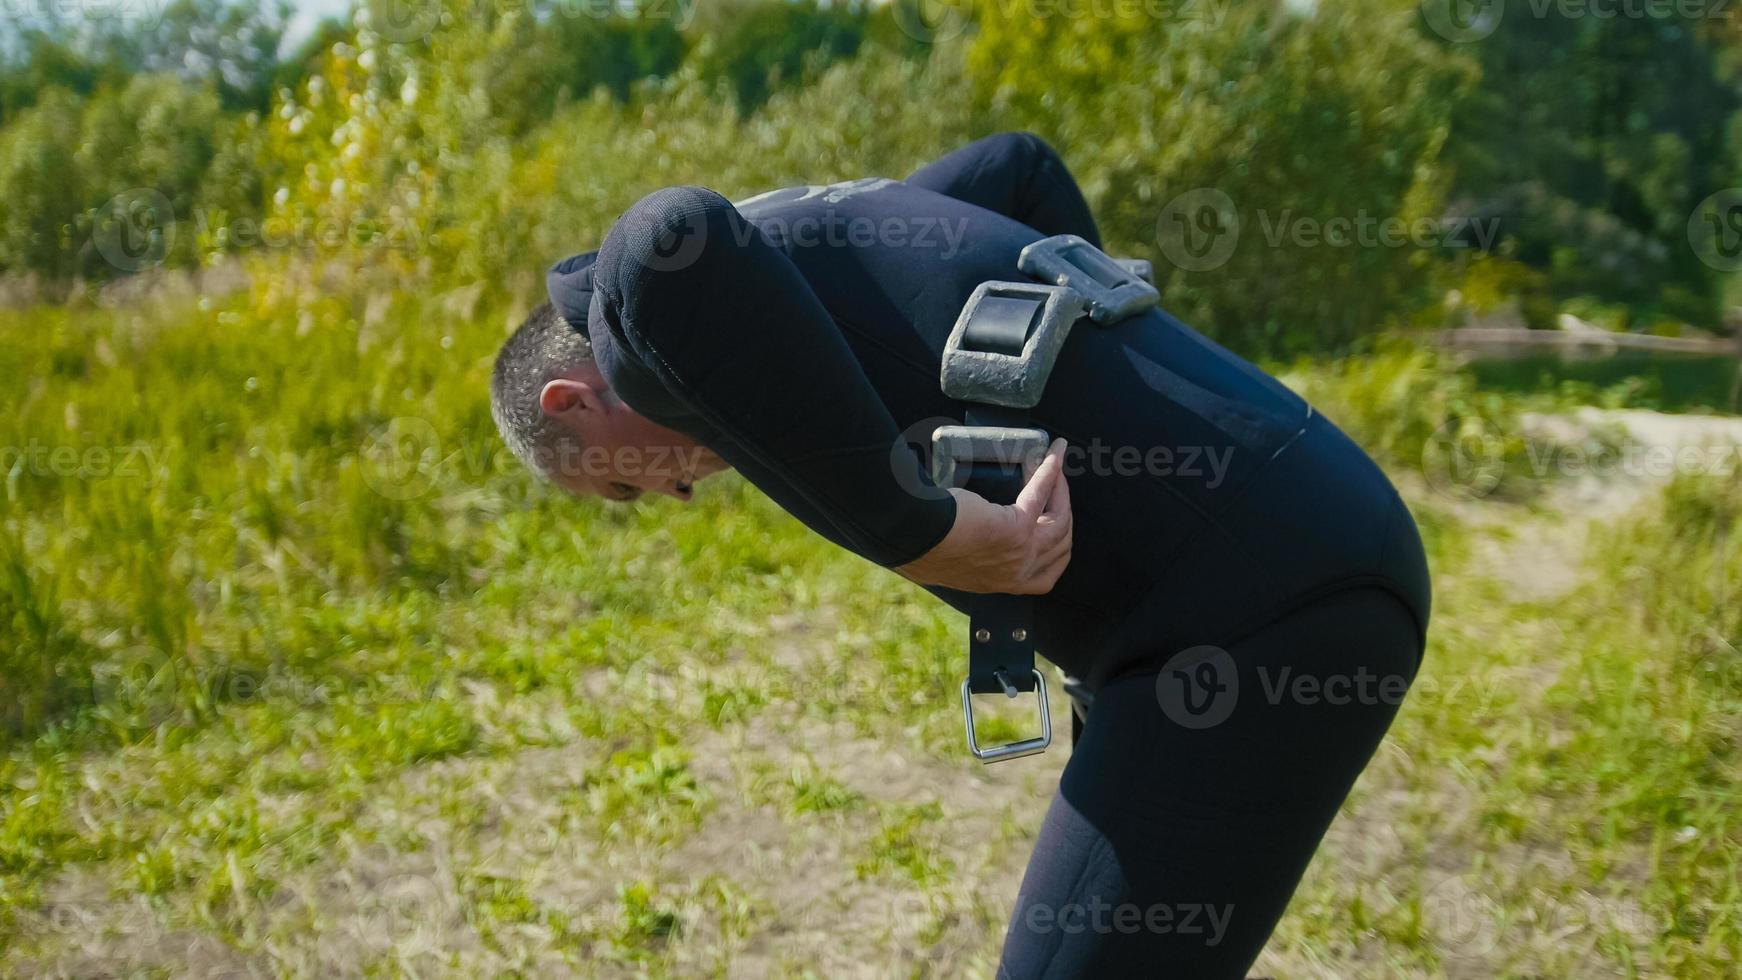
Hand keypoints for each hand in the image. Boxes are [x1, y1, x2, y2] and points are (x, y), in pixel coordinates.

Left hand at [895, 438, 1072, 594]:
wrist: (914, 539)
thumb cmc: (923, 543)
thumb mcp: (956, 559)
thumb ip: (972, 552)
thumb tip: (970, 530)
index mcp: (1001, 584)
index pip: (1044, 577)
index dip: (1055, 548)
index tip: (1051, 521)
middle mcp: (1016, 575)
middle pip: (1060, 547)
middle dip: (1063, 515)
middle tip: (1055, 487)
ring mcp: (1021, 554)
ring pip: (1059, 522)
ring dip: (1060, 490)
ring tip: (1053, 466)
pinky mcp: (1017, 529)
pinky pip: (1042, 494)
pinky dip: (1050, 471)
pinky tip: (1053, 453)